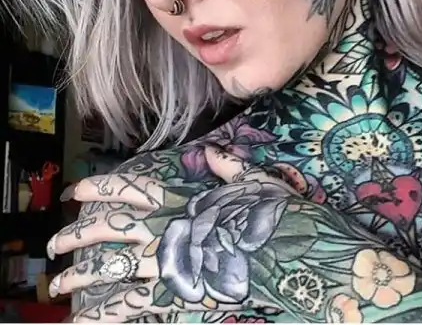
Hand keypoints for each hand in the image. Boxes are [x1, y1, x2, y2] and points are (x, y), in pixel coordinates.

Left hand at [49, 146, 421, 322]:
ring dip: (92, 279)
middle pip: (127, 234)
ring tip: (62, 287)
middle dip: (87, 237)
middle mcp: (191, 236)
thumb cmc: (299, 228)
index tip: (81, 191)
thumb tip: (208, 158)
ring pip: (128, 275)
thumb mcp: (271, 191)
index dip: (111, 190)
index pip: (147, 191)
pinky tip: (95, 323)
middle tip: (56, 245)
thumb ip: (236, 174)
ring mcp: (193, 273)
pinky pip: (150, 314)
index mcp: (203, 204)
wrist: (320, 271)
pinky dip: (118, 318)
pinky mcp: (200, 303)